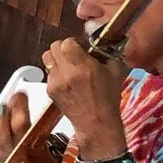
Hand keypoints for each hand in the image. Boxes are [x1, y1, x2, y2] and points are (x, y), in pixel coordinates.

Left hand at [0, 90, 32, 160]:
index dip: (18, 105)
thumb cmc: (31, 146)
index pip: (20, 122)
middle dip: (1, 111)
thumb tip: (17, 96)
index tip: (19, 95)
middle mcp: (10, 148)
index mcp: (27, 141)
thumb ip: (24, 112)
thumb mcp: (36, 129)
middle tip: (5, 107)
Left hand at [44, 38, 127, 156]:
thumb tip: (104, 41)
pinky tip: (67, 79)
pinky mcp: (49, 90)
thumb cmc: (108, 97)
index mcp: (84, 67)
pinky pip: (48, 73)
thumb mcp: (116, 71)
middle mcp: (66, 73)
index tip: (80, 47)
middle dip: (63, 48)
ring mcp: (55, 82)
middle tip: (73, 54)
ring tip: (68, 66)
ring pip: (47, 59)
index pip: (67, 43)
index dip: (73, 42)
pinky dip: (56, 72)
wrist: (96, 122)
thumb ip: (108, 53)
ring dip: (57, 58)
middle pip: (53, 47)